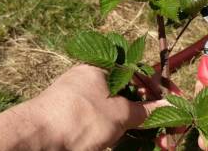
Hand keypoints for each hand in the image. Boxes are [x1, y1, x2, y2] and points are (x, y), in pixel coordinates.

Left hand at [0, 64, 166, 150]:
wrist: (35, 138)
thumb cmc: (80, 118)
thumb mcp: (118, 114)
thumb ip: (144, 110)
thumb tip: (166, 105)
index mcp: (100, 68)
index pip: (136, 73)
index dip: (157, 88)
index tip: (173, 100)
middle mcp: (88, 79)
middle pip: (126, 92)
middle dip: (145, 110)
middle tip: (160, 129)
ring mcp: (78, 97)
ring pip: (113, 107)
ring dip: (129, 122)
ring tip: (136, 136)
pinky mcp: (71, 114)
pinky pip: (99, 117)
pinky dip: (112, 127)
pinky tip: (114, 138)